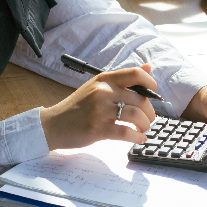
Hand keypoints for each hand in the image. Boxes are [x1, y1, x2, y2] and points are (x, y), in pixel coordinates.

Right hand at [39, 64, 156, 149]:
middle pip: (140, 99)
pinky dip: (137, 137)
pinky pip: (125, 133)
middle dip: (150, 112)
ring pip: (136, 116)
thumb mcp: (97, 87)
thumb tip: (148, 68)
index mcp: (104, 79)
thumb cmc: (77, 107)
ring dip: (145, 125)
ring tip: (143, 129)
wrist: (53, 125)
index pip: (135, 74)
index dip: (150, 83)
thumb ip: (122, 79)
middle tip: (148, 119)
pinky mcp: (97, 129)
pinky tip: (139, 138)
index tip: (153, 92)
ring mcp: (99, 110)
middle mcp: (103, 92)